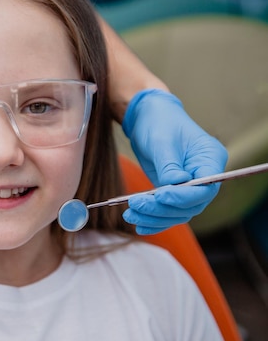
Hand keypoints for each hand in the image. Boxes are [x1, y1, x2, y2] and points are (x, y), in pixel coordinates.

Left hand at [121, 89, 227, 234]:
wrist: (149, 116)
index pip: (206, 188)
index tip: (160, 195)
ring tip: (130, 215)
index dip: (183, 196)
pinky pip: (168, 211)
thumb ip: (169, 165)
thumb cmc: (159, 122)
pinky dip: (154, 220)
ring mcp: (189, 186)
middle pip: (191, 205)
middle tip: (135, 205)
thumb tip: (173, 186)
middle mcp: (204, 175)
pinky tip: (139, 224)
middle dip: (162, 209)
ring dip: (154, 217)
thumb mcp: (162, 141)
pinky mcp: (173, 191)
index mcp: (210, 158)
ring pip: (178, 212)